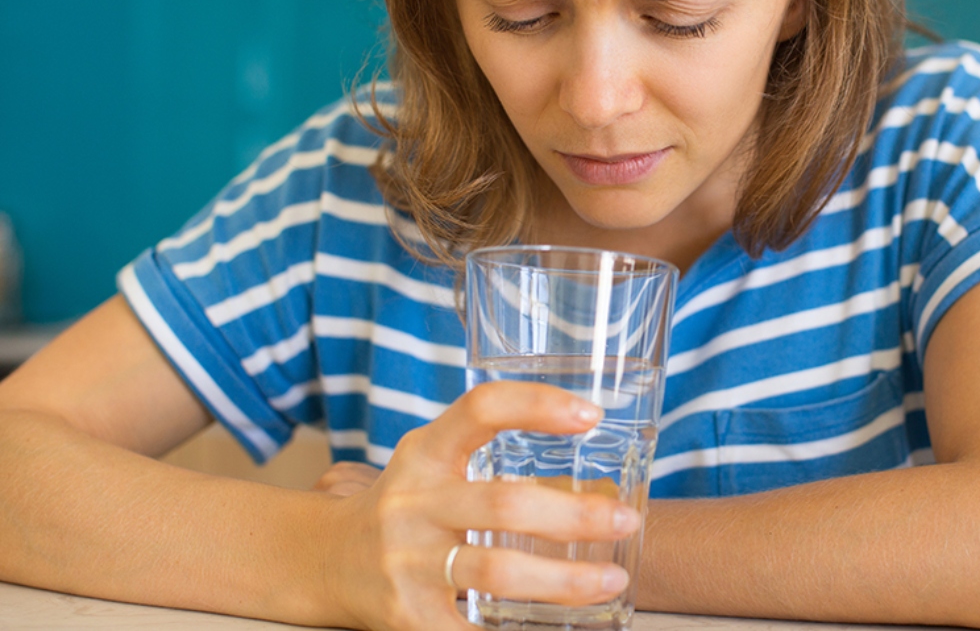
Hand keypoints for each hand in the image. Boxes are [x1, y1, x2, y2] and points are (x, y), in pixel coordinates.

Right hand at [319, 382, 640, 630]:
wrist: (323, 561)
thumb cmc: (403, 505)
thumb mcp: (430, 461)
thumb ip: (488, 453)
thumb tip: (587, 453)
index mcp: (425, 453)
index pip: (481, 408)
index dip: (536, 404)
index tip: (590, 416)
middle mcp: (413, 502)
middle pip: (505, 502)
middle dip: (575, 514)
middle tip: (624, 519)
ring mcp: (406, 561)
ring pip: (497, 570)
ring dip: (565, 580)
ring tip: (610, 580)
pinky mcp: (406, 615)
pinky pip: (470, 630)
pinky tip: (559, 629)